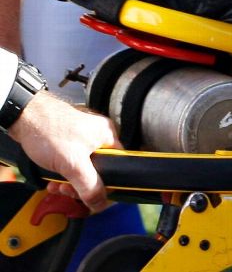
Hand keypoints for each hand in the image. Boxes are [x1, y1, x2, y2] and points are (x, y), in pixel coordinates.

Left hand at [9, 92, 119, 211]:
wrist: (23, 117)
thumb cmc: (49, 131)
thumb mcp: (73, 164)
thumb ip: (90, 186)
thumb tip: (100, 203)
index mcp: (108, 136)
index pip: (119, 166)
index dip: (108, 185)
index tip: (94, 197)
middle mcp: (98, 136)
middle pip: (99, 171)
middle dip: (82, 186)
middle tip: (69, 192)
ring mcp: (82, 138)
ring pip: (82, 169)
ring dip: (69, 183)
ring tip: (57, 186)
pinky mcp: (68, 140)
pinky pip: (71, 163)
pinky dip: (62, 174)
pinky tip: (52, 180)